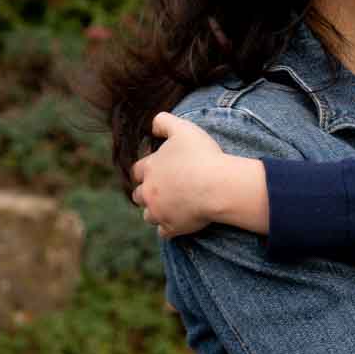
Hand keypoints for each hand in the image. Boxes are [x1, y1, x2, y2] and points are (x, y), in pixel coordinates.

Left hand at [131, 113, 265, 236]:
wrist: (217, 186)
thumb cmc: (202, 156)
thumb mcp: (183, 129)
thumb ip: (164, 121)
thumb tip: (153, 124)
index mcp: (150, 168)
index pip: (137, 171)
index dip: (146, 171)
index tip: (157, 171)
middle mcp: (149, 192)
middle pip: (139, 195)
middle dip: (147, 193)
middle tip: (162, 191)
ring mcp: (159, 211)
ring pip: (149, 215)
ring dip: (156, 212)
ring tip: (170, 208)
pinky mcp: (172, 227)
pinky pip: (164, 232)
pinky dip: (169, 229)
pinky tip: (178, 223)